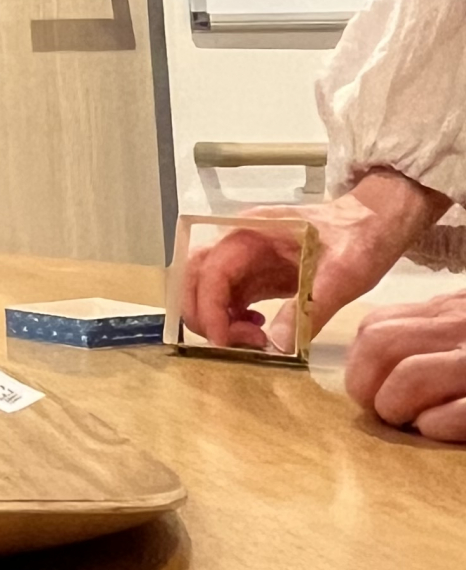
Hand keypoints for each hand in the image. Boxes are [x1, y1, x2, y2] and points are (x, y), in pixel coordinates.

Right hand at [180, 171, 448, 349]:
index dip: (210, 308)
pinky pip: (226, 298)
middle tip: (236, 345)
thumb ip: (310, 308)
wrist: (373, 223)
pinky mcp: (254, 274)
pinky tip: (259, 331)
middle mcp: (239, 242)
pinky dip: (230, 320)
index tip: (226, 342)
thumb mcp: (343, 275)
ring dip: (217, 320)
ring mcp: (244, 258)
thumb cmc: (359, 239)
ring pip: (206, 290)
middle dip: (203, 315)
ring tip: (254, 340)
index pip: (212, 270)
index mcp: (253, 231)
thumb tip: (276, 346)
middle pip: (195, 277)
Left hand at [346, 292, 465, 439]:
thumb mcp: (463, 325)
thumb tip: (370, 366)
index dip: (359, 365)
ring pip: (409, 376)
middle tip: (384, 412)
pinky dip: (436, 427)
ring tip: (413, 423)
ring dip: (398, 408)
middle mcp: (459, 326)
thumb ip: (426, 334)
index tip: (368, 391)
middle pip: (379, 344)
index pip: (374, 325)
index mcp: (446, 310)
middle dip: (367, 387)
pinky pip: (454, 413)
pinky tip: (439, 430)